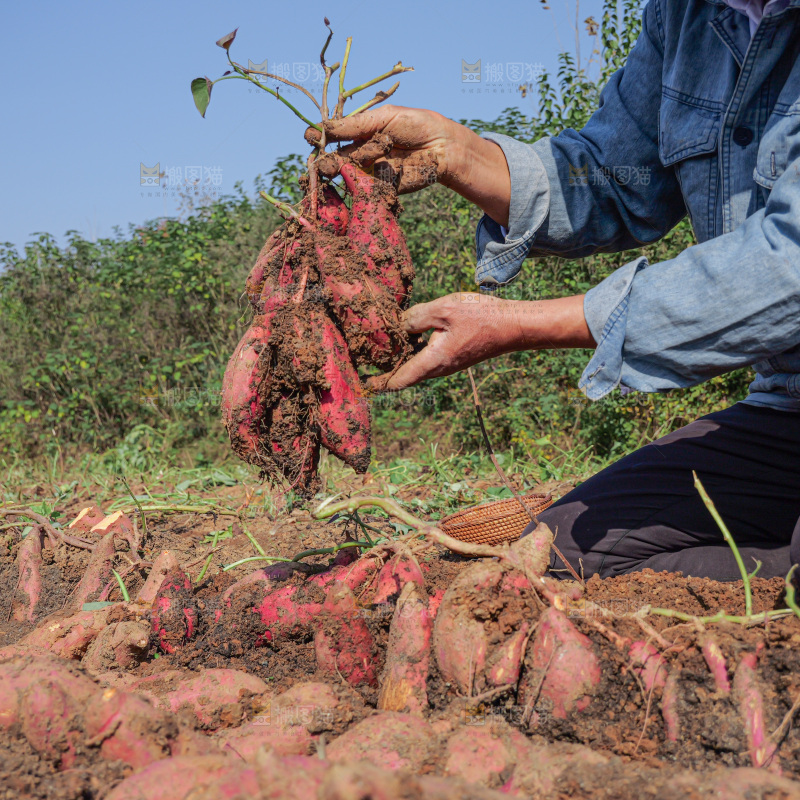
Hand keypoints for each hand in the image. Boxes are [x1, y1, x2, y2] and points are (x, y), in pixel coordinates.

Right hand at [306, 105, 510, 224]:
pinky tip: (350, 182)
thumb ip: (355, 124)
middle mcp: (360, 154)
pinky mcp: (379, 189)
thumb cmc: (415, 124)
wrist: (442, 147)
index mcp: (358, 133)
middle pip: (334, 158)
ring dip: (335, 173)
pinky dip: (354, 187)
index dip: (320, 137)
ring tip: (330, 169)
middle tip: (319, 160)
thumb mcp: (384, 118)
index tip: (311, 136)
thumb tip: (324, 127)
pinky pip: (363, 189)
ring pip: (345, 175)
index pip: (332, 136)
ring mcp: (369, 173)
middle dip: (324, 159)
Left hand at [367, 292, 594, 391]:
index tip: (360, 382)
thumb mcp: (443, 310)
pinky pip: (426, 355)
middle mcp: (437, 368)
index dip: (377, 382)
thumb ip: (415, 317)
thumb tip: (397, 325)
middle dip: (383, 368)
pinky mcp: (454, 355)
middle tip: (364, 356)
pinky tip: (408, 331)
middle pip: (403, 374)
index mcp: (431, 362)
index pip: (397, 380)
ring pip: (415, 364)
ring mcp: (446, 363)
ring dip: (399, 356)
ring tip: (380, 343)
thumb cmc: (480, 317)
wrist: (513, 326)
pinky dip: (413, 348)